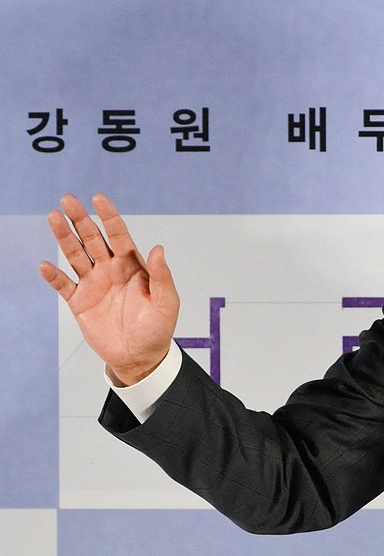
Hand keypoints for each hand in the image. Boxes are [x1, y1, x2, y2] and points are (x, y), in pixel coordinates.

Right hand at [40, 193, 178, 384]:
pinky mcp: (79, 302)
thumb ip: (162, 276)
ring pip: (75, 255)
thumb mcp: (166, 301)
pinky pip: (63, 285)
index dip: (109, 216)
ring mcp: (93, 284)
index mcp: (132, 265)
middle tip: (67, 199)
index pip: (118, 234)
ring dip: (64, 238)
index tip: (98, 198)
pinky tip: (45, 264)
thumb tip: (157, 248)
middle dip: (80, 219)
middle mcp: (110, 269)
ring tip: (53, 218)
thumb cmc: (158, 327)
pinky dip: (53, 276)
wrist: (141, 356)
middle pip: (93, 238)